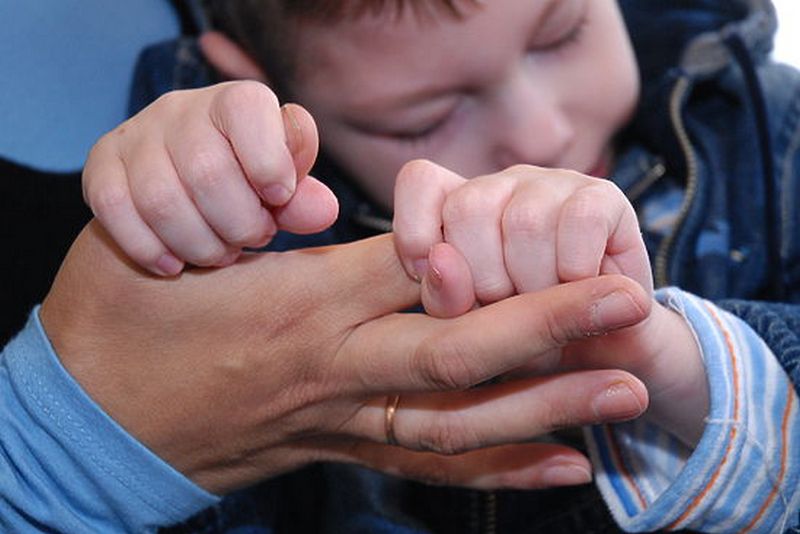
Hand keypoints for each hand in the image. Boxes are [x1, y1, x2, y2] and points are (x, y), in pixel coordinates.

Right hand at [41, 220, 651, 493]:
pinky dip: (491, 470)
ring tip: (621, 396)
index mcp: (299, 303)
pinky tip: (556, 468)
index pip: (420, 275)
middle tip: (631, 312)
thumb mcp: (196, 246)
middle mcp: (330, 366)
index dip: (501, 263)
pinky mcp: (332, 451)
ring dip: (543, 408)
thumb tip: (345, 210)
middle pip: (455, 352)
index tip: (569, 245)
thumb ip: (283, 231)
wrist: (86, 413)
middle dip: (548, 331)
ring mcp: (335, 419)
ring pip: (452, 421)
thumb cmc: (129, 318)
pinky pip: (421, 467)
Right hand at [82, 81, 337, 275]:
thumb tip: (323, 210)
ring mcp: (136, 134)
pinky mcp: (101, 165)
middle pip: (206, 172)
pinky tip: (174, 265)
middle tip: (250, 238)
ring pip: (161, 200)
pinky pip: (115, 211)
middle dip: (238, 223)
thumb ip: (302, 199)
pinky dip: (149, 249)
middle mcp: (181, 108)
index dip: (271, 168)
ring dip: (198, 244)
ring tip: (219, 254)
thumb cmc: (248, 184)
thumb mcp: (283, 189)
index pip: (250, 113)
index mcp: (236, 100)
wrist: (184, 181)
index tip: (277, 201)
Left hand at [393, 161, 706, 445]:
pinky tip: (578, 286)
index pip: (422, 181)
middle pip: (467, 207)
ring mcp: (553, 184)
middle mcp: (503, 186)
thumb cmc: (525, 341)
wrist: (604, 358)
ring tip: (545, 305)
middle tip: (507, 308)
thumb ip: (445, 299)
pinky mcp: (604, 196)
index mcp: (459, 208)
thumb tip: (439, 262)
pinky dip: (576, 269)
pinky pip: (580, 222)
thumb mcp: (470, 331)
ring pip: (525, 220)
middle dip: (483, 278)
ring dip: (535, 283)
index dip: (417, 229)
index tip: (427, 280)